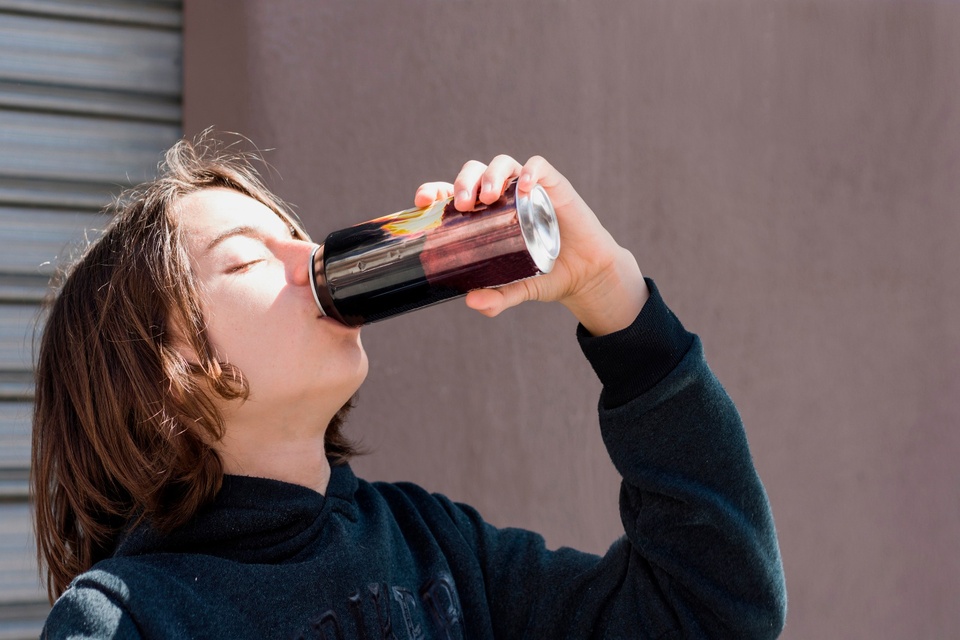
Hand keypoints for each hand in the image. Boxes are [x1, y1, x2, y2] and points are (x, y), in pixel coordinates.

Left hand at [414, 155, 648, 335]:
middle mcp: (503, 196)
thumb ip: (496, 298)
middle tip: (463, 205)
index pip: (451, 193)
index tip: (423, 201)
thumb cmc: (544, 274)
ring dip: (491, 174)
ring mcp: (527, 188)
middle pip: (475, 172)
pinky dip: (531, 171)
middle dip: (464, 182)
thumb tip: (472, 301)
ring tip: (489, 196)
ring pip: (503, 164)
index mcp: (483, 215)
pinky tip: (526, 187)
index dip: (434, 191)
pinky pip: (540, 166)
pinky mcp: (554, 185)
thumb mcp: (517, 289)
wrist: (584, 274)